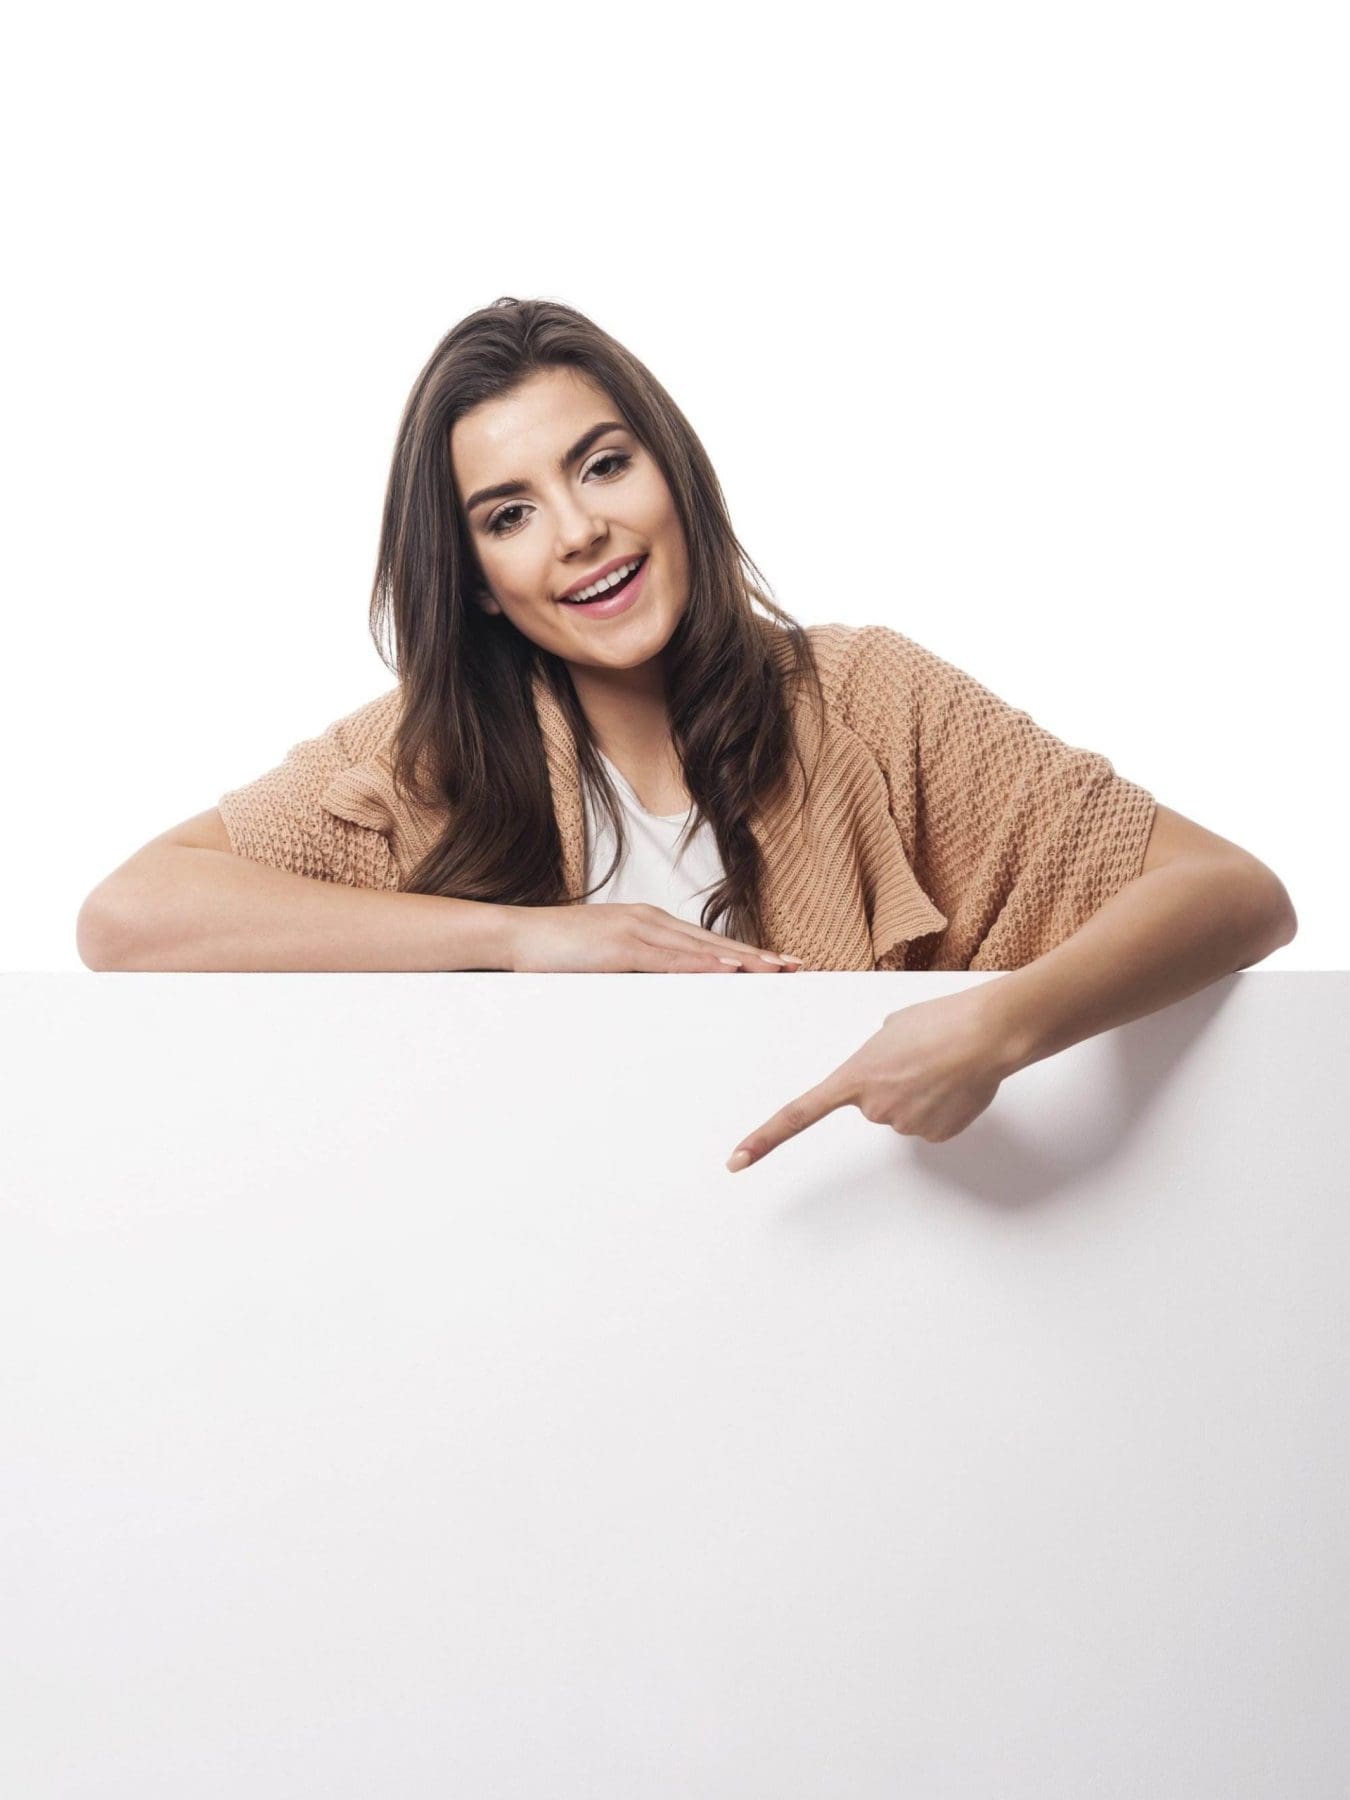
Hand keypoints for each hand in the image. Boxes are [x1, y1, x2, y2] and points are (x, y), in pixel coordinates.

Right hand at [508, 901, 803, 975]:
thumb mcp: (605, 962)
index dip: (745, 953)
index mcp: (649, 925)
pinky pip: (670, 958)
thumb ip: (636, 972)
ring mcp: (637, 931)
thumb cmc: (556, 952)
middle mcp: (650, 921)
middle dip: (757, 956)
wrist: (515, 934)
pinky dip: (702, 964)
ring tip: (775, 971)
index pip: (707, 942)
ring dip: (741, 960)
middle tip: (796, 967)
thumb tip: (663, 993)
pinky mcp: (620, 946)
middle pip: (715, 942)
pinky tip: (727, 970)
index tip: (778, 963)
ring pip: (701, 949)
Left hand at [725, 986, 1012, 1171]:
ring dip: (920, 1094)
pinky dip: (941, 1107)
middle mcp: (873, 1108)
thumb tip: (888, 1066)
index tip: (736, 1162)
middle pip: (874, 1104)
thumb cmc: (940, 1021)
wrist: (986, 1035)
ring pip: (904, 1114)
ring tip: (942, 1068)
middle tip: (919, 1059)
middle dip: (893, 1085)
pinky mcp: (935, 1136)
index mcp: (853, 1077)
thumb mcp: (892, 1027)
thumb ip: (878, 1052)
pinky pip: (929, 1123)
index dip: (764, 1140)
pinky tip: (955, 1086)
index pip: (797, 1114)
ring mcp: (904, 1125)